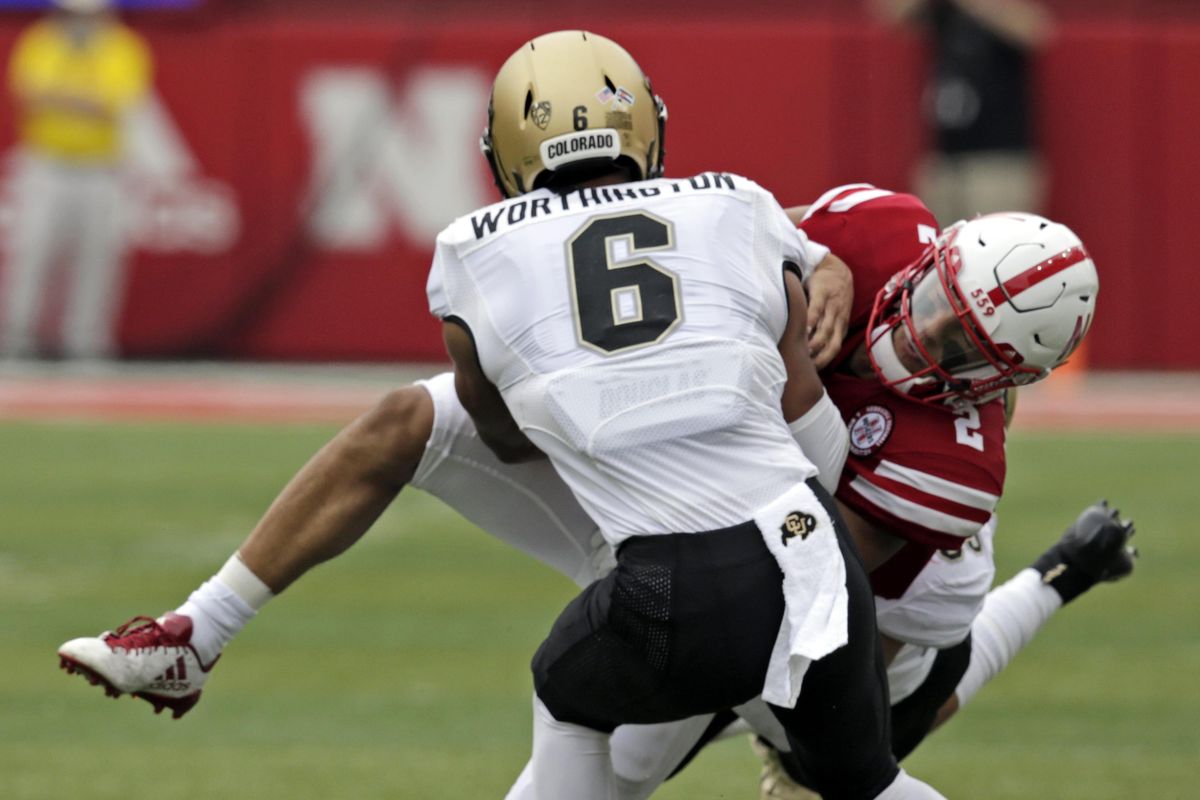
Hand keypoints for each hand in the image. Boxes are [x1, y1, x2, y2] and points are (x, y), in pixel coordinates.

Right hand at [805, 254, 852, 368]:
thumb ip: (824, 329)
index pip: (835, 348)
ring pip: (826, 328)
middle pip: (833, 343)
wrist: (835, 268)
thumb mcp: (833, 314)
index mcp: (840, 325)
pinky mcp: (822, 293)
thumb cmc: (830, 295)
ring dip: (816, 341)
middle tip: (809, 366)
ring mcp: (831, 306)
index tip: (813, 371)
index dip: (826, 361)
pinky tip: (805, 328)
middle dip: (822, 356)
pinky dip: (812, 320)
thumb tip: (808, 350)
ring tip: (805, 351)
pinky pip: (817, 308)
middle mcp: (838, 318)